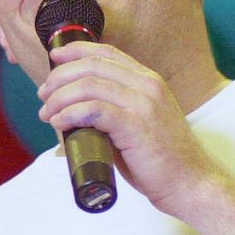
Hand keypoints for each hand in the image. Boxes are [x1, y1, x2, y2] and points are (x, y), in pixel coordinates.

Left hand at [37, 41, 217, 214]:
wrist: (190, 183)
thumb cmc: (162, 160)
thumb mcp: (139, 123)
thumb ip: (113, 111)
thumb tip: (75, 113)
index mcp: (149, 81)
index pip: (107, 54)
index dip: (76, 51)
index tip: (54, 57)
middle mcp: (147, 86)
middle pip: (92, 66)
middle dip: (60, 77)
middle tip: (44, 95)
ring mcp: (143, 104)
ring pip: (88, 86)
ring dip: (60, 98)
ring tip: (47, 114)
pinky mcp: (135, 126)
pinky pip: (93, 110)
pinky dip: (70, 114)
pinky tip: (59, 123)